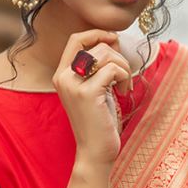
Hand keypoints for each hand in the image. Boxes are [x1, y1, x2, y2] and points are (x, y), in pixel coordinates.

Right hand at [52, 29, 132, 166]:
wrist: (95, 153)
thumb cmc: (99, 122)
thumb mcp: (95, 89)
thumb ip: (97, 67)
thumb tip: (113, 40)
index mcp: (62, 75)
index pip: (76, 39)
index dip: (98, 34)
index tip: (115, 42)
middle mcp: (63, 77)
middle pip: (95, 44)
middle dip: (117, 55)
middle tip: (124, 76)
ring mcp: (73, 85)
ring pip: (106, 54)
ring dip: (123, 67)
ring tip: (124, 86)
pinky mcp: (87, 93)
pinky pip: (113, 69)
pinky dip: (125, 77)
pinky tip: (124, 93)